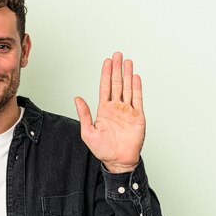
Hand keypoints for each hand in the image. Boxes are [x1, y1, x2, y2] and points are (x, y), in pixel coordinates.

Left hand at [74, 51, 144, 172]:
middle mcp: (116, 108)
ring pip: (128, 88)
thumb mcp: (88, 132)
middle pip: (117, 84)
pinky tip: (136, 77)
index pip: (105, 87)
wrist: (118, 161)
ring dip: (127, 74)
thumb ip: (84, 114)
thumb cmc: (103, 150)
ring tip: (127, 61)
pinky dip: (137, 88)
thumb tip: (77, 98)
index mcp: (104, 110)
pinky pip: (137, 99)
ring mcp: (127, 111)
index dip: (105, 74)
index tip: (107, 62)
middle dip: (117, 69)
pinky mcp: (137, 116)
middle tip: (117, 55)